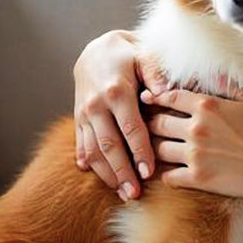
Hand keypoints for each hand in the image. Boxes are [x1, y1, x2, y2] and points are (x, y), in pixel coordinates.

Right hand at [73, 29, 166, 201]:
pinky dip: (88, 162)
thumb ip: (156, 73)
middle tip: (135, 194)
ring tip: (122, 193)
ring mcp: (84, 113)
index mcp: (117, 91)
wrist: (96, 49)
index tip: (149, 173)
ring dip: (106, 174)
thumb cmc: (129, 53)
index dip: (140, 151)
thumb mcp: (144, 55)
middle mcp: (96, 105)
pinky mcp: (78, 118)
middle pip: (109, 145)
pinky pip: (81, 144)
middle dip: (122, 172)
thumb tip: (164, 92)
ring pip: (93, 150)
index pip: (130, 128)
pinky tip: (98, 177)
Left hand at [142, 87, 242, 200]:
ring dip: (155, 149)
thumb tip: (216, 74)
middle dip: (150, 123)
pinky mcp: (198, 178)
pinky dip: (166, 174)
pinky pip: (168, 176)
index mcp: (208, 105)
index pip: (170, 96)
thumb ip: (231, 87)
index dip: (156, 97)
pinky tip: (169, 173)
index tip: (147, 99)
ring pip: (158, 149)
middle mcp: (196, 127)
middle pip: (157, 123)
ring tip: (153, 151)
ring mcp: (195, 154)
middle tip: (145, 126)